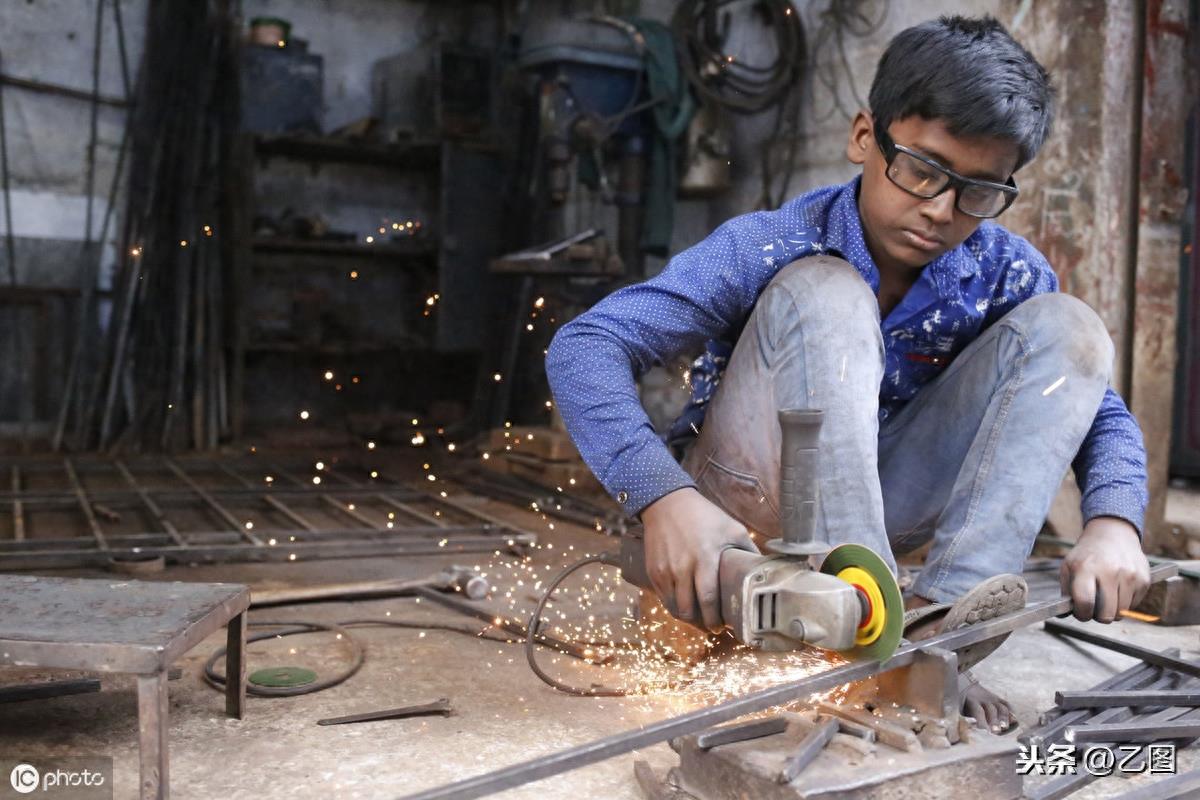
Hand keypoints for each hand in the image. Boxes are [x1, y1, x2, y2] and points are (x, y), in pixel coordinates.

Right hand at [641, 487, 758, 630]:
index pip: (708, 599)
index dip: (715, 618)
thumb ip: (749, 550)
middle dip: (702, 623)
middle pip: (689, 609)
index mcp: (705, 558)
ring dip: (687, 617)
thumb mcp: (732, 528)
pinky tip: (685, 604)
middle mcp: (682, 567)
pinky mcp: (653, 571)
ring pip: (674, 607)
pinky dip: (674, 605)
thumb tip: (766, 570)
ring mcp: (665, 570)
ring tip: (699, 618)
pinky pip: (663, 598)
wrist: (667, 503)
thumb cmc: (704, 516)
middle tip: (713, 627)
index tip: (723, 626)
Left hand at [1060, 516, 1149, 622]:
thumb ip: (1066, 591)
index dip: (1082, 614)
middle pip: (1107, 613)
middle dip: (1098, 616)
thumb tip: (1064, 615)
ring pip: (1122, 612)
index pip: (1085, 602)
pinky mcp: (1144, 579)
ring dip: (1113, 611)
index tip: (1081, 612)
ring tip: (1106, 598)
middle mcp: (1110, 571)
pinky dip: (1125, 604)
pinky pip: (1134, 606)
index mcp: (1086, 568)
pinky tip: (1118, 590)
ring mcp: (1130, 575)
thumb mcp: (1069, 566)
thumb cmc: (1088, 554)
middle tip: (1095, 608)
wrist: (1113, 534)